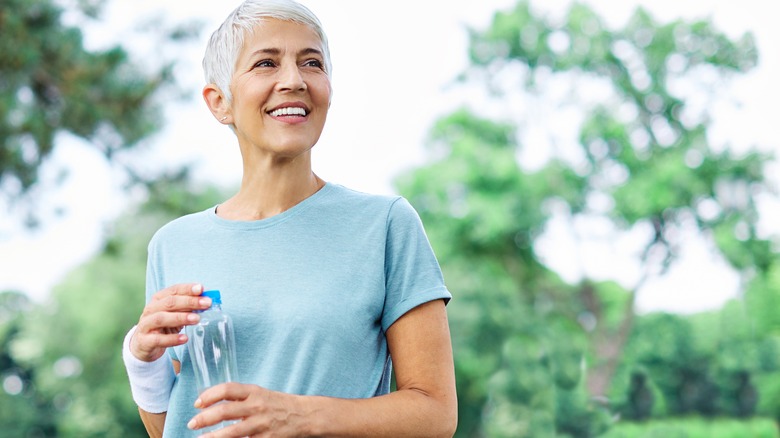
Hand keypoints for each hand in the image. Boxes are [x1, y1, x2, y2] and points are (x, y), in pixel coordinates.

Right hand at [130, 283, 211, 361]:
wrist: (144, 345)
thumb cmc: (163, 326)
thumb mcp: (175, 314)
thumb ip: (188, 307)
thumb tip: (206, 302)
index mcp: (158, 299)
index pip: (173, 290)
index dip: (187, 289)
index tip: (201, 289)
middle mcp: (150, 310)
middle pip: (169, 303)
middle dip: (189, 302)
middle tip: (206, 303)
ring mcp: (146, 325)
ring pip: (161, 318)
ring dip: (180, 317)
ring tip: (196, 319)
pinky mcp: (145, 341)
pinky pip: (158, 339)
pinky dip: (172, 339)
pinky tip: (185, 338)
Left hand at [187, 383, 306, 436]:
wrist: (303, 415)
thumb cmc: (277, 403)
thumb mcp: (259, 393)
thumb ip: (238, 397)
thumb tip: (209, 402)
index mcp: (254, 392)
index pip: (227, 389)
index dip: (209, 395)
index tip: (197, 403)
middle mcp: (257, 407)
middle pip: (225, 411)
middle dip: (204, 419)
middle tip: (192, 423)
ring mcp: (261, 425)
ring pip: (232, 433)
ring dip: (213, 437)